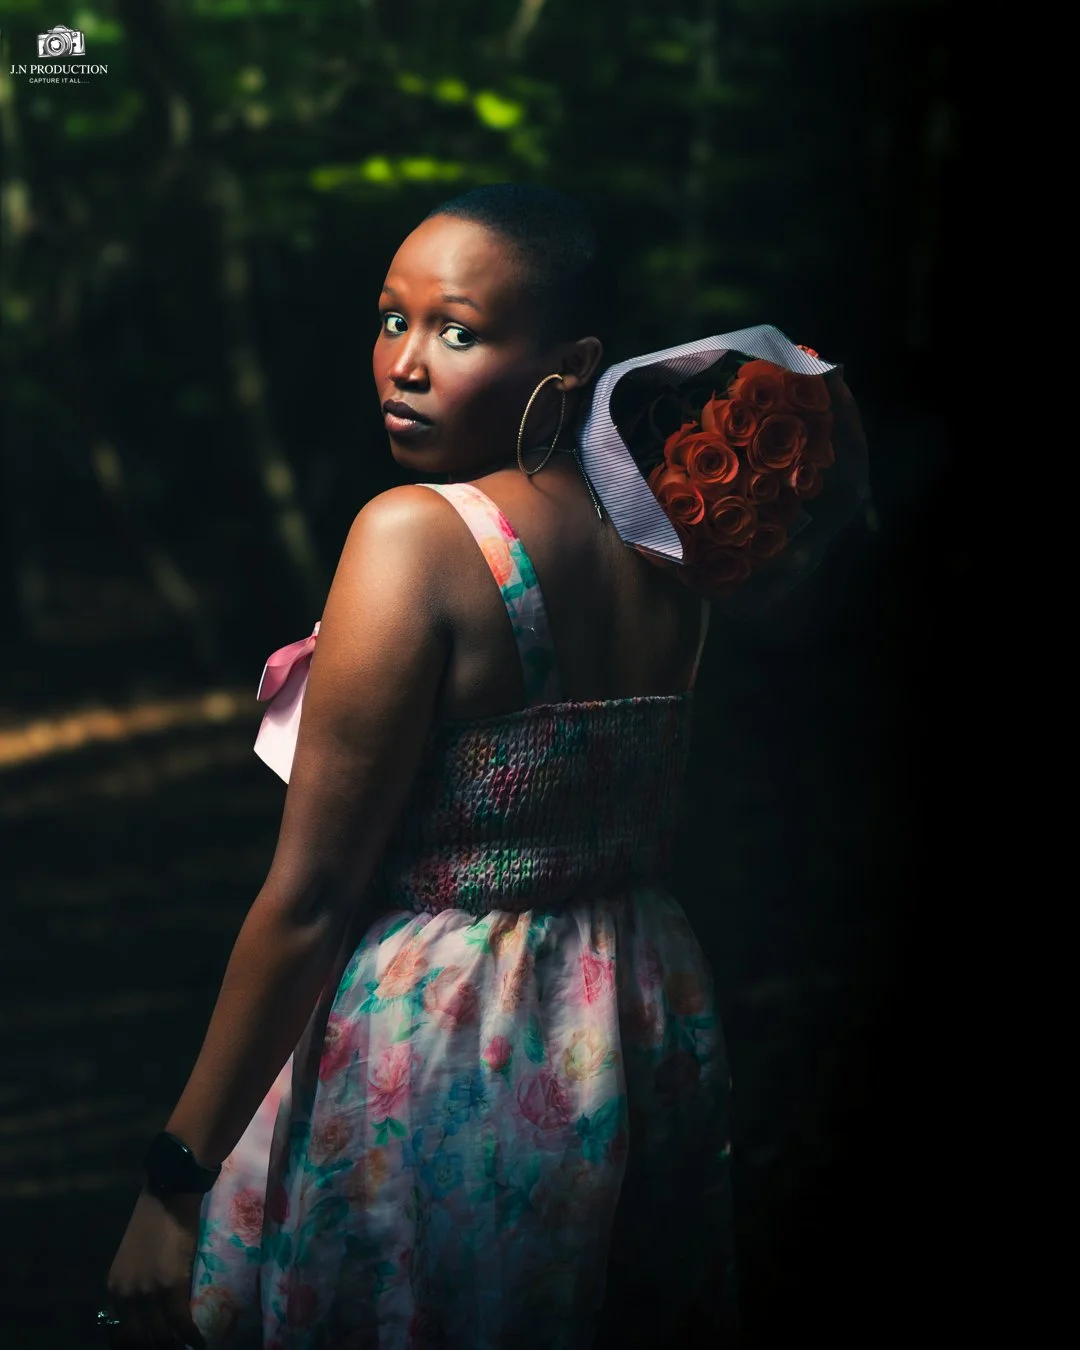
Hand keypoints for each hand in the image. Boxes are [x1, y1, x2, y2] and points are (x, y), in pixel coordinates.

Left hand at [103, 1188, 206, 1347]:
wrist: (169, 1194)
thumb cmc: (155, 1221)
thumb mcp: (136, 1260)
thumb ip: (138, 1287)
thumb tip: (153, 1314)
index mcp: (114, 1289)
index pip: (119, 1335)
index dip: (135, 1348)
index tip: (152, 1348)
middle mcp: (125, 1295)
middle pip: (139, 1340)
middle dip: (157, 1349)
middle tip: (173, 1349)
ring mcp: (146, 1292)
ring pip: (160, 1336)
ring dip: (175, 1345)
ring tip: (187, 1347)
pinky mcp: (170, 1285)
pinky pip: (181, 1323)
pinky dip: (192, 1337)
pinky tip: (201, 1342)